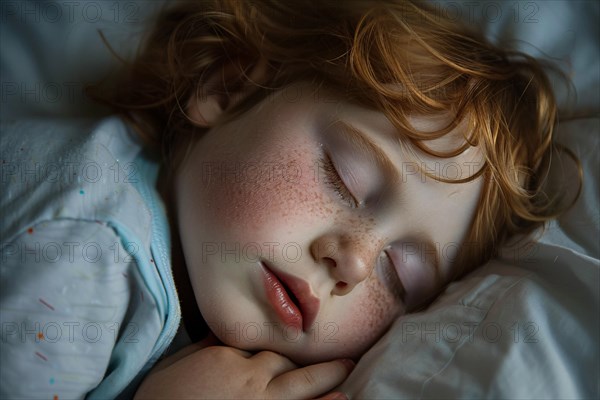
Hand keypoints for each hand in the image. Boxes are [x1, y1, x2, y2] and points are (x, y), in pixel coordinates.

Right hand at [134, 342, 353, 399]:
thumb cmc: (162, 394)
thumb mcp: (183, 361)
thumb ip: (211, 346)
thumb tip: (226, 334)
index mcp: (234, 361)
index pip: (271, 353)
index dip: (289, 354)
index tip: (304, 351)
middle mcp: (254, 382)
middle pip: (295, 369)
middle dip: (324, 367)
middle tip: (347, 362)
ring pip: (304, 390)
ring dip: (329, 386)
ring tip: (349, 382)